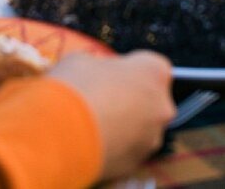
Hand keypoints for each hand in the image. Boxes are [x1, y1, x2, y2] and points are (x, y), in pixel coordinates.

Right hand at [49, 50, 174, 180]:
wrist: (63, 132)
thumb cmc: (77, 85)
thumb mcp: (84, 59)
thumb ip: (102, 67)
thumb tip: (97, 73)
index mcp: (153, 71)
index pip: (151, 66)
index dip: (130, 68)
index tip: (112, 72)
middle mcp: (161, 106)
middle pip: (150, 99)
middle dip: (130, 98)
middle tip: (102, 97)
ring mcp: (151, 139)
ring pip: (141, 128)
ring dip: (123, 124)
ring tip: (92, 122)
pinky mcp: (136, 164)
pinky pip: (128, 150)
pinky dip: (114, 146)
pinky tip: (91, 140)